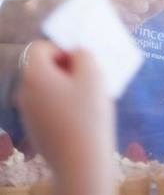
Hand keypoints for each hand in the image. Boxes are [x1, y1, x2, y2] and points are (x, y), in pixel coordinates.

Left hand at [16, 41, 114, 186]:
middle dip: (65, 69)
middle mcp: (24, 92)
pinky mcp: (36, 131)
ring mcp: (28, 114)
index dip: (61, 49)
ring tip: (88, 100)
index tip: (79, 64)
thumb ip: (83, 54)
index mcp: (34, 75)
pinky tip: (80, 118)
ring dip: (65, 88)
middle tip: (88, 80)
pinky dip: (62, 106)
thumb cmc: (88, 114)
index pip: (40, 48)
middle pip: (42, 68)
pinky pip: (48, 107)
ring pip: (46, 89)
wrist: (81, 163)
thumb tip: (75, 54)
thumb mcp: (93, 74)